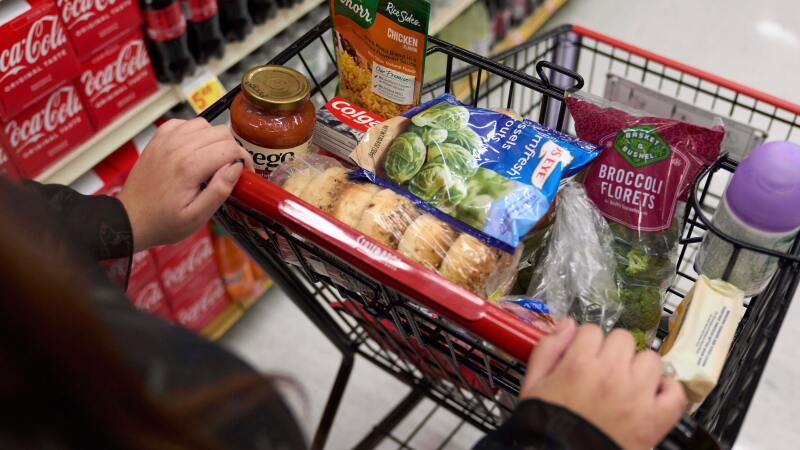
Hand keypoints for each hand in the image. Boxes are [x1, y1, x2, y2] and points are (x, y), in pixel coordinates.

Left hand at [118, 118, 252, 251]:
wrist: (131, 218)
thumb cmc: (164, 222)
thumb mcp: (197, 217)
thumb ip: (219, 190)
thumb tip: (236, 167)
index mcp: (189, 167)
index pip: (230, 148)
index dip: (244, 159)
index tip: (244, 172)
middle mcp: (177, 147)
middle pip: (220, 133)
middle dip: (232, 148)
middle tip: (230, 168)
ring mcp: (165, 140)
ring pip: (204, 124)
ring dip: (214, 139)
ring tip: (213, 158)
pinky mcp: (158, 139)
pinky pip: (184, 123)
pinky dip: (194, 132)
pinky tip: (194, 148)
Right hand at [520, 320, 686, 449]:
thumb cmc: (547, 423)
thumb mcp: (534, 383)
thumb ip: (548, 348)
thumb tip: (567, 324)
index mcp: (579, 364)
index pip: (591, 330)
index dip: (585, 342)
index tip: (583, 354)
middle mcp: (611, 375)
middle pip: (622, 338)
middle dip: (612, 350)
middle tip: (604, 368)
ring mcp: (637, 396)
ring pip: (650, 358)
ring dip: (639, 367)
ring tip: (626, 383)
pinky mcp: (655, 419)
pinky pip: (675, 392)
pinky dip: (666, 391)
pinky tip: (651, 395)